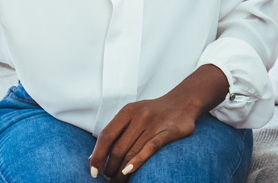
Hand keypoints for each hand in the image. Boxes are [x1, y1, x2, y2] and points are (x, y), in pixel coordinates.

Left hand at [87, 85, 209, 180]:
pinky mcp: (169, 131)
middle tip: (108, 178)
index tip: (93, 170)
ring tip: (118, 180)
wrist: (184, 102)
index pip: (106, 135)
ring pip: (132, 152)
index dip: (97, 155)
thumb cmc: (154, 113)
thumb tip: (93, 158)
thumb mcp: (133, 116)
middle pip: (118, 147)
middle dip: (110, 167)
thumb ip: (116, 133)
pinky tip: (129, 171)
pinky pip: (150, 149)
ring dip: (122, 171)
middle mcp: (140, 115)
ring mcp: (155, 123)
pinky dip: (138, 161)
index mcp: (128, 111)